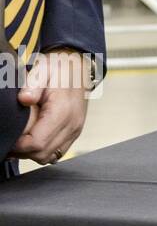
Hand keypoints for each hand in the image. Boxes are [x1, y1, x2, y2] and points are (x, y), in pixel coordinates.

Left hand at [12, 49, 92, 164]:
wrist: (78, 67)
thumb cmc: (58, 69)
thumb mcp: (43, 70)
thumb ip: (33, 84)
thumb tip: (24, 99)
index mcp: (63, 111)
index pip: (37, 143)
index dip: (18, 145)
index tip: (9, 136)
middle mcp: (72, 124)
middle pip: (42, 154)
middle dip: (22, 151)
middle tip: (13, 137)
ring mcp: (75, 130)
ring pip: (48, 157)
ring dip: (32, 152)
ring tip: (22, 137)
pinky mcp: (75, 133)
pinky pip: (56, 153)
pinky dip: (43, 150)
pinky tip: (34, 138)